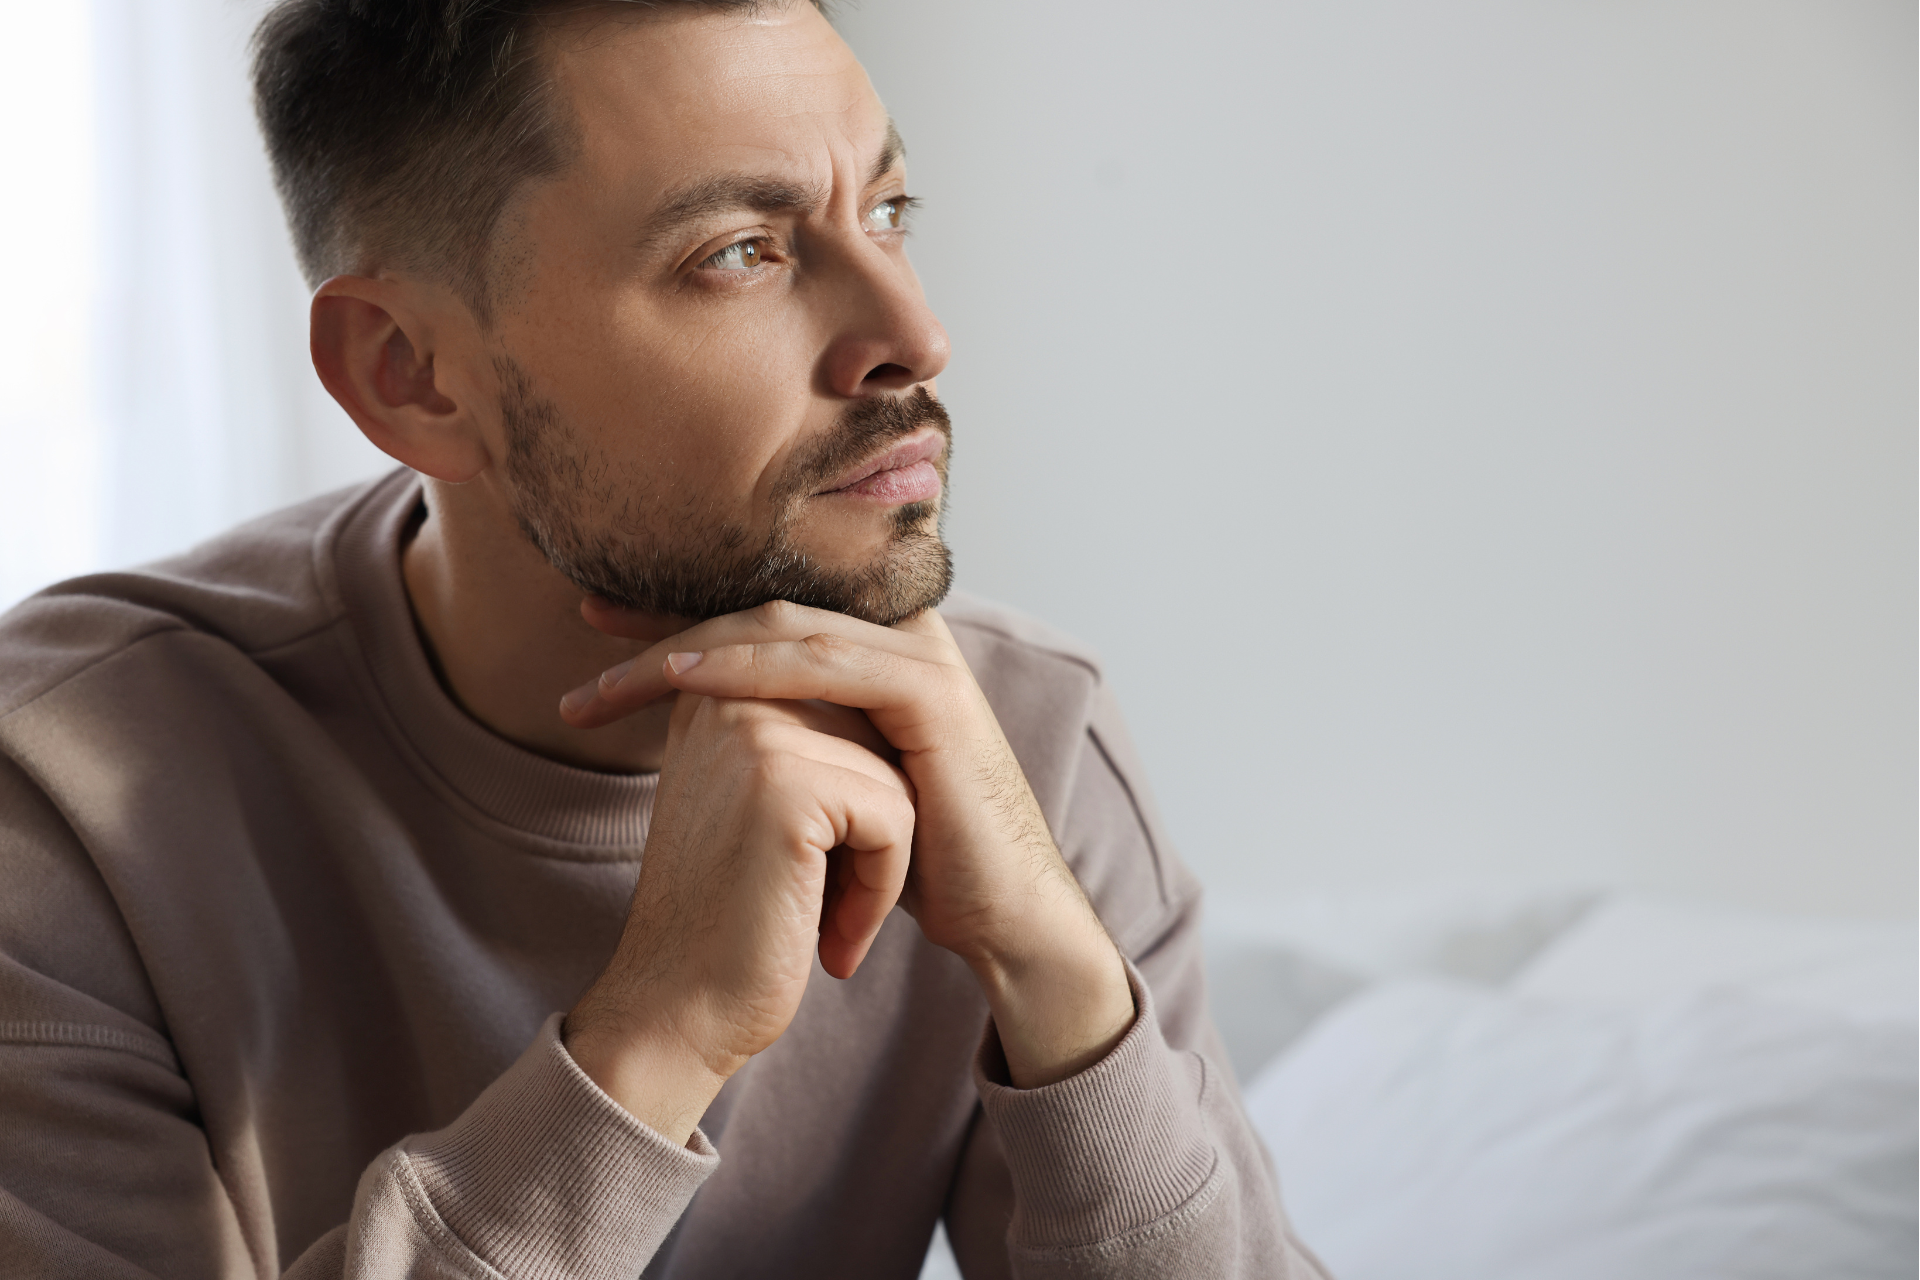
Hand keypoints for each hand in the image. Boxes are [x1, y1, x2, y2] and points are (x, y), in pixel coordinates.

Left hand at [561, 599, 1135, 1091]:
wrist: (998, 912)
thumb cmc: (913, 857)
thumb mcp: (832, 780)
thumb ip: (785, 731)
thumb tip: (694, 715)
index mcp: (874, 643)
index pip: (762, 606)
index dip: (679, 605)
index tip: (594, 618)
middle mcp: (900, 632)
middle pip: (764, 601)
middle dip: (669, 614)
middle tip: (586, 624)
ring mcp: (921, 655)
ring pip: (784, 624)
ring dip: (691, 643)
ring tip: (616, 670)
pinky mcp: (932, 694)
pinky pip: (826, 663)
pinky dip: (750, 665)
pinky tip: (689, 679)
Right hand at [564, 692, 914, 1143]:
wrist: (675, 1012)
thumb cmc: (732, 920)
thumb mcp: (757, 804)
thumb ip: (802, 736)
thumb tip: (886, 704)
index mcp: (717, 689)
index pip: (848, 709)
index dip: (849, 803)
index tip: (793, 871)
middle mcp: (726, 693)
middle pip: (875, 738)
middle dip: (867, 828)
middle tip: (811, 901)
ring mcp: (753, 735)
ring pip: (893, 778)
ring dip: (878, 864)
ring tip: (819, 918)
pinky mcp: (785, 787)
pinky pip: (896, 817)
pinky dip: (881, 888)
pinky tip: (833, 938)